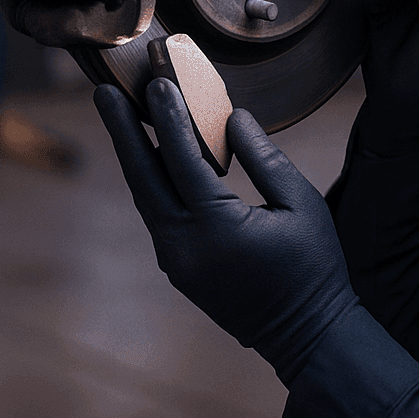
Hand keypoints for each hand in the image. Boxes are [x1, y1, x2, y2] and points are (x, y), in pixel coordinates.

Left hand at [94, 80, 357, 382]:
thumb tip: (232, 117)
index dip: (168, 118)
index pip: (182, 160)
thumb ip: (264, 158)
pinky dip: (152, 179)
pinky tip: (151, 153)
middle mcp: (186, 246)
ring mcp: (176, 261)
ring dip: (133, 154)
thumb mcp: (301, 205)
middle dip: (123, 132)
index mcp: (218, 229)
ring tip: (120, 114)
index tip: (156, 82)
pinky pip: (158, 214)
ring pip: (146, 197)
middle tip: (104, 92)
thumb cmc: (315, 266)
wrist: (307, 335)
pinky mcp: (178, 268)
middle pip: (144, 178)